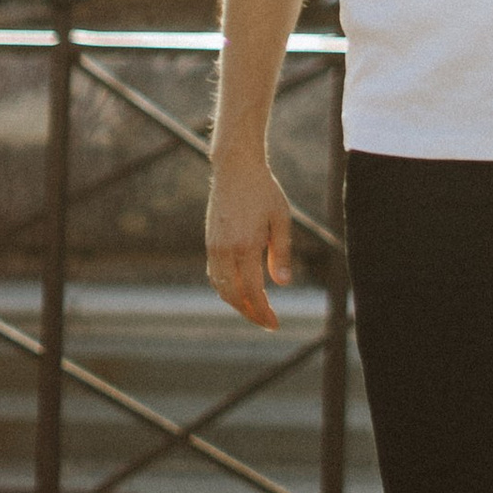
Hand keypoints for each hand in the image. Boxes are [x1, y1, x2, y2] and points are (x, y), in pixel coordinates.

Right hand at [206, 148, 293, 330]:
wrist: (235, 168)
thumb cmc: (263, 190)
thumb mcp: (281, 218)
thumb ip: (281, 251)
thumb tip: (283, 284)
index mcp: (245, 246)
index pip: (253, 291)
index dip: (263, 312)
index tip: (274, 324)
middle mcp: (225, 250)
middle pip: (234, 296)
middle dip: (250, 313)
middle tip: (266, 322)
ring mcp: (214, 247)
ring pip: (221, 288)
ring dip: (237, 303)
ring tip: (255, 309)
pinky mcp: (209, 242)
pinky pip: (215, 275)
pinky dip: (226, 289)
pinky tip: (240, 290)